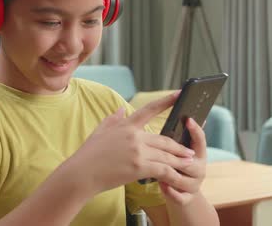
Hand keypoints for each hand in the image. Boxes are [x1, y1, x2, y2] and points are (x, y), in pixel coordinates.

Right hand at [66, 91, 196, 195]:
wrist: (81, 173)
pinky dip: (172, 174)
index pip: (149, 109)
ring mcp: (137, 151)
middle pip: (164, 139)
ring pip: (166, 155)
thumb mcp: (99, 131)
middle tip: (190, 151)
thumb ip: (113, 119)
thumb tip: (121, 108)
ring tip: (190, 164)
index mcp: (125, 125)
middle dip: (179, 147)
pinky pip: (162, 169)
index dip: (166, 101)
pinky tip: (178, 177)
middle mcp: (134, 135)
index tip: (180, 94)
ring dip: (180, 160)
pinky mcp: (139, 167)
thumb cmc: (88, 154)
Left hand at [159, 117, 207, 205]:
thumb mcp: (169, 149)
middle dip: (177, 157)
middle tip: (163, 151)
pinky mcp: (186, 198)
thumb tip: (168, 110)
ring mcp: (194, 184)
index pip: (200, 139)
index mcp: (195, 152)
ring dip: (170, 175)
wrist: (176, 192)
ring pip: (185, 179)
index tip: (189, 119)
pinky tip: (162, 186)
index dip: (196, 130)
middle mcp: (198, 167)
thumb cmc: (170, 164)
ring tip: (157, 170)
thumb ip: (169, 134)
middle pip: (192, 161)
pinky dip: (171, 192)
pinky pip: (181, 196)